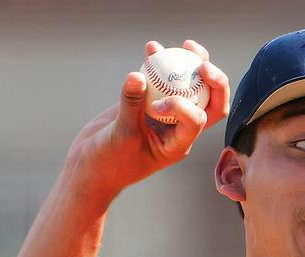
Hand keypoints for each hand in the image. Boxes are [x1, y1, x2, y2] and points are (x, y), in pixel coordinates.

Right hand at [65, 40, 230, 204]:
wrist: (90, 164)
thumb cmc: (108, 161)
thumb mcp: (120, 135)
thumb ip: (130, 105)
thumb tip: (137, 75)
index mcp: (178, 144)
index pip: (196, 121)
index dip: (184, 107)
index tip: (155, 106)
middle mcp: (178, 127)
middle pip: (209, 103)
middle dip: (214, 82)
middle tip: (203, 65)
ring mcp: (166, 112)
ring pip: (190, 86)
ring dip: (192, 64)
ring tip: (186, 45)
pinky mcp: (149, 100)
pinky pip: (161, 79)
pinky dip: (159, 63)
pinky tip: (152, 47)